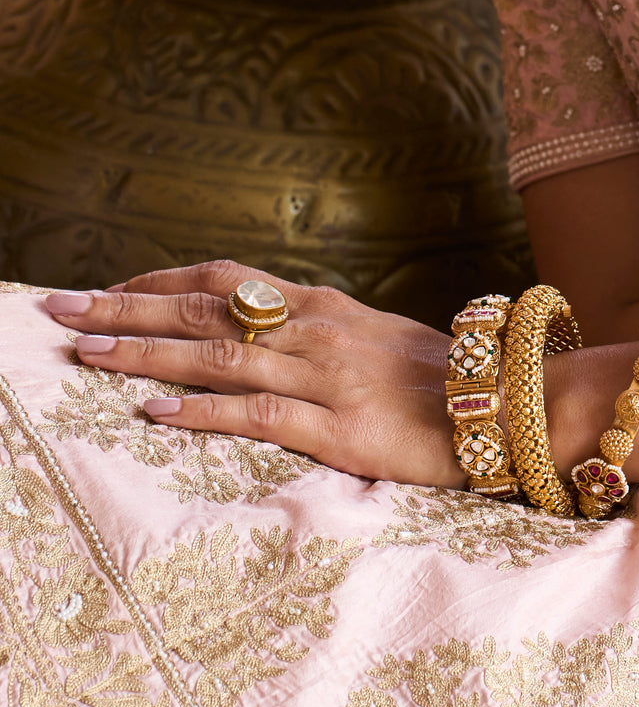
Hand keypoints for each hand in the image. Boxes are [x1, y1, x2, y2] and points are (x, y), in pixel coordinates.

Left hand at [46, 261, 463, 487]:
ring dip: (147, 354)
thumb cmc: (441, 373)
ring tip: (86, 354)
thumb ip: (320, 328)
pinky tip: (156, 413)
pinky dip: (203, 412)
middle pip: (205, 309)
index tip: (112, 288)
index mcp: (322, 305)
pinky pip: (261, 413)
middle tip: (62, 307)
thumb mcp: (375, 333)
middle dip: (127, 308)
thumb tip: (270, 327)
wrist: (508, 401)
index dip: (161, 280)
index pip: (225, 278)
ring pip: (221, 356)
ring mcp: (328, 375)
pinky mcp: (343, 428)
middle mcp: (316, 329)